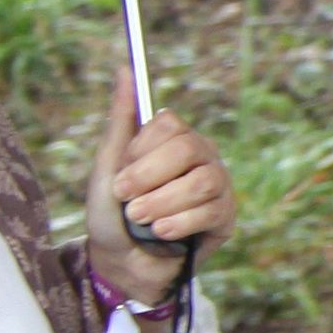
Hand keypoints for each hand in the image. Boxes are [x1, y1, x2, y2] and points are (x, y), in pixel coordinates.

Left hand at [87, 77, 233, 315]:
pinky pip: (211, 211)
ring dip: (160, 204)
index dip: (141, 151)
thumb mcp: (107, 167)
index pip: (170, 123)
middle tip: (126, 199)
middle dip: (148, 178)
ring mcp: (218, 186)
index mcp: (174, 140)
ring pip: (202, 181)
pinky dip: (177, 224)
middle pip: (189, 148)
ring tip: (139, 220)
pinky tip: (161, 234)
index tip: (120, 175)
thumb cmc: (111, 214)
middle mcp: (201, 156)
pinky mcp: (226, 218)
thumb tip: (124, 69)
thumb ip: (120, 120)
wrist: (120, 264)